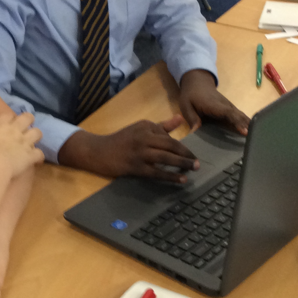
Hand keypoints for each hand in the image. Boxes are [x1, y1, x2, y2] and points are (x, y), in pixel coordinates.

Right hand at [0, 112, 43, 177]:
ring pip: (37, 132)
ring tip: (33, 142)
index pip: (8, 115)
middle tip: (26, 127)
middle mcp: (14, 130)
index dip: (10, 119)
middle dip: (28, 120)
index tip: (9, 123)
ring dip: (36, 137)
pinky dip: (38, 157)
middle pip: (27, 117)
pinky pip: (40, 153)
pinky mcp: (30, 154)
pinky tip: (37, 161)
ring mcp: (24, 141)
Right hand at [58, 116, 197, 181]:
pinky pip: (157, 172)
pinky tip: (181, 179)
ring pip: (166, 157)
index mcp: (146, 126)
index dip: (182, 146)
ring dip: (182, 164)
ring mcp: (139, 152)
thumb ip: (162, 125)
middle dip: (186, 154)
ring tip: (194, 169)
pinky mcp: (135, 166)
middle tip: (198, 163)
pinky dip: (171, 176)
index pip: (169, 136)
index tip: (192, 154)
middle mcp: (144, 136)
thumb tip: (181, 118)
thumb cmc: (121, 140)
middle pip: (170, 145)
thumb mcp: (140, 128)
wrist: (99, 151)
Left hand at [179, 69, 249, 134]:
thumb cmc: (191, 95)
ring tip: (256, 140)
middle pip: (239, 115)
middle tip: (254, 140)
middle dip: (247, 127)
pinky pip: (239, 117)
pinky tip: (251, 134)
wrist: (198, 82)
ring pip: (241, 116)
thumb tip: (195, 132)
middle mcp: (225, 105)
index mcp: (214, 105)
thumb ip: (192, 118)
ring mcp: (229, 106)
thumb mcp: (186, 105)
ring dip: (249, 126)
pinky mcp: (230, 109)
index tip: (244, 132)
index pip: (228, 113)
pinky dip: (246, 124)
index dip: (237, 122)